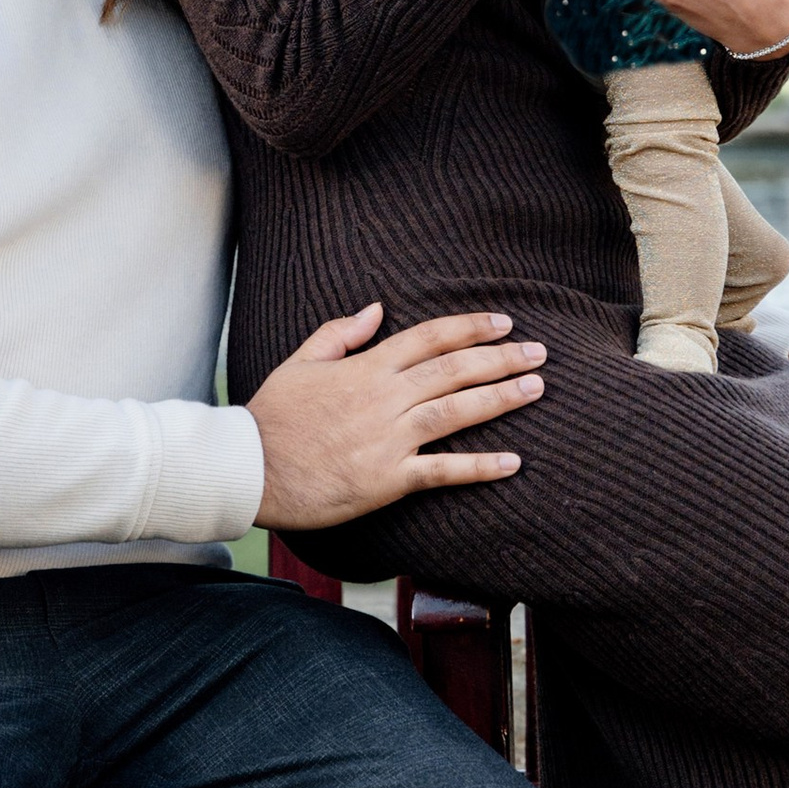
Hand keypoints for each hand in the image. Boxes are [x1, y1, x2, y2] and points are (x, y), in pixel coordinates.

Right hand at [247, 303, 544, 530]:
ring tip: (535, 388)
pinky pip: (442, 471)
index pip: (429, 337)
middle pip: (453, 369)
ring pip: (456, 411)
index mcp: (365, 368)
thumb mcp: (300, 362)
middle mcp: (384, 399)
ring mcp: (388, 439)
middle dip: (500, 357)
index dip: (469, 327)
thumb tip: (376, 308)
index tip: (503, 323)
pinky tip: (513, 461)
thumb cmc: (271, 416)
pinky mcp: (387, 480)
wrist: (250, 470)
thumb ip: (340, 333)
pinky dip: (480, 466)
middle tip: (538, 352)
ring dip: (500, 398)